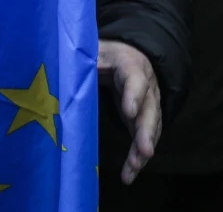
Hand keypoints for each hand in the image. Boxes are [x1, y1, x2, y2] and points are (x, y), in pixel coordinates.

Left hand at [99, 39, 160, 185]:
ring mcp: (148, 106)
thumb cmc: (107, 54)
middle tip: (145, 151)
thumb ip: (86, 60)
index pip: (135, 80)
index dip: (133, 96)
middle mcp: (146, 88)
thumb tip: (71, 71)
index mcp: (131, 66)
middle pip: (149, 110)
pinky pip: (144, 140)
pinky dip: (138, 158)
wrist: (130, 56)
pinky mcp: (143, 121)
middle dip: (146, 133)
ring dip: (142, 151)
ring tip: (134, 168)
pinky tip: (130, 173)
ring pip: (150, 129)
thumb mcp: (95, 50)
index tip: (129, 112)